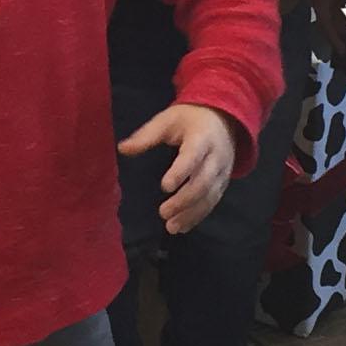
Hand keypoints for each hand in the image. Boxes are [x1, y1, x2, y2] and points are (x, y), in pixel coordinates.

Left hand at [119, 103, 237, 234]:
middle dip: (184, 200)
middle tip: (163, 212)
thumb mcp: (167, 120)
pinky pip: (213, 203)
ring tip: (171, 226)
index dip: (180, 172)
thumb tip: (122, 149)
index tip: (164, 186)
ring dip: (191, 214)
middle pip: (203, 182)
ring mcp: (222, 172)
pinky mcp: (223, 184)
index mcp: (202, 137)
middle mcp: (216, 157)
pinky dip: (198, 216)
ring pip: (209, 197)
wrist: (222, 119)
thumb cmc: (189, 119)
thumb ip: (147, 135)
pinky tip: (183, 226)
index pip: (192, 156)